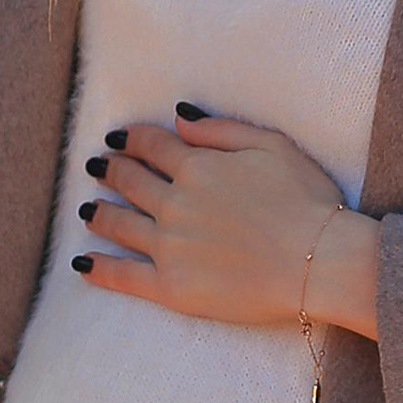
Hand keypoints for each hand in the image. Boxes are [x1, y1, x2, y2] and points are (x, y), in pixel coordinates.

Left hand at [73, 107, 379, 334]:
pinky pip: (124, 277)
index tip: (118, 139)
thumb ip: (220, 128)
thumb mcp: (271, 145)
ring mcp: (168, 247)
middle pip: (129, 181)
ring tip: (86, 209)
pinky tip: (83, 263)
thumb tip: (178, 115)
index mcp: (197, 167)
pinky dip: (100, 268)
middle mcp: (174, 204)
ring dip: (98, 213)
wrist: (319, 262)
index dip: (131, 139)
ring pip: (119, 224)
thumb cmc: (307, 200)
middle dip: (109, 171)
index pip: (151, 145)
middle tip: (96, 167)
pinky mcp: (171, 287)